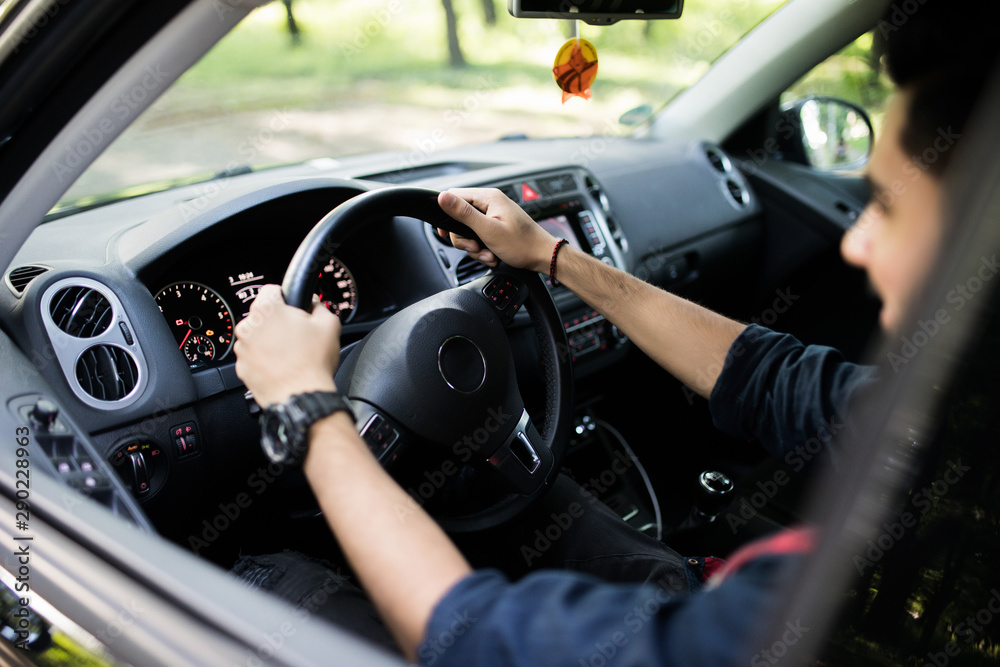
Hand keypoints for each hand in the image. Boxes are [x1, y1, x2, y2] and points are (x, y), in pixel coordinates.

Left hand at [234, 284, 339, 406]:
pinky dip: (265, 360)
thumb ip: (318, 305)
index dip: (287, 297)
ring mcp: (242, 349)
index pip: (272, 289)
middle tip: (298, 336)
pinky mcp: (241, 368)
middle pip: (263, 315)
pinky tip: (282, 366)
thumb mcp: (329, 324)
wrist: (301, 397)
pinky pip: (253, 357)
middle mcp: (248, 327)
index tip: (294, 308)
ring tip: (291, 354)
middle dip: (279, 322)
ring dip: (270, 341)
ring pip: (257, 337)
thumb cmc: (312, 363)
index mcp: (266, 310)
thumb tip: (312, 304)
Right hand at [436, 188, 558, 272]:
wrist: (542, 256)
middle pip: (459, 216)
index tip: (446, 232)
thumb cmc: (523, 244)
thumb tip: (442, 197)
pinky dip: (482, 248)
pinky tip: (492, 255)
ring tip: (488, 254)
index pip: (454, 195)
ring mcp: (493, 215)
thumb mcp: (489, 230)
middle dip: (464, 238)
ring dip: (474, 247)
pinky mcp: (495, 226)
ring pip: (468, 230)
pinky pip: (478, 236)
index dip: (446, 213)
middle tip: (476, 247)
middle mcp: (490, 203)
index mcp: (488, 197)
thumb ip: (464, 214)